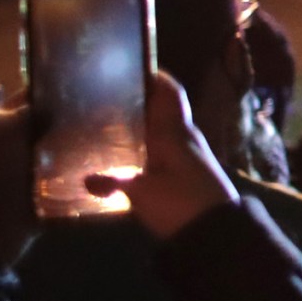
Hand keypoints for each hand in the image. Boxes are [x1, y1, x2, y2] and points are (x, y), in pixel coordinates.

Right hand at [87, 72, 236, 240]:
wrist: (215, 233)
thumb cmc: (181, 202)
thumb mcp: (142, 192)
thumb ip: (112, 182)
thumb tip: (86, 180)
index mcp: (176, 131)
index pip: (169, 92)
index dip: (153, 77)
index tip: (126, 67)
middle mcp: (184, 138)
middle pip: (160, 111)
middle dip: (135, 103)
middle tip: (99, 98)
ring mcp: (187, 157)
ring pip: (159, 132)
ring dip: (138, 127)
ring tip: (101, 125)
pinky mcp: (185, 177)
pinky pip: (160, 154)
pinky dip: (142, 150)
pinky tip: (120, 160)